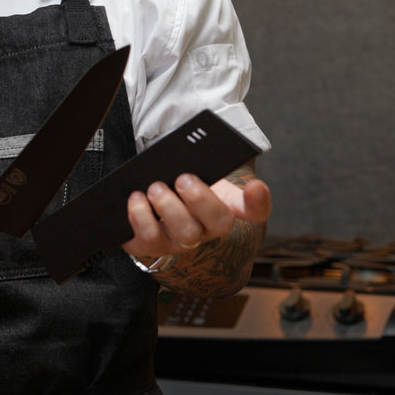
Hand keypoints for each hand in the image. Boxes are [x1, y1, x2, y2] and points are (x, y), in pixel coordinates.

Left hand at [121, 173, 270, 260]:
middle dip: (201, 200)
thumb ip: (200, 164)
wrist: (150, 216)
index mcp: (224, 208)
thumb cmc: (176, 192)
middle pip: (218, 224)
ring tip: (155, 188)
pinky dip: (141, 218)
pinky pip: (148, 240)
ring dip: (170, 209)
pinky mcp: (150, 247)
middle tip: (183, 178)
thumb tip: (194, 148)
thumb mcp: (191, 177)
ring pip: (185, 235)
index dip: (259, 201)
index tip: (256, 186)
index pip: (255, 211)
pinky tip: (135, 199)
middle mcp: (206, 231)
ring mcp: (179, 243)